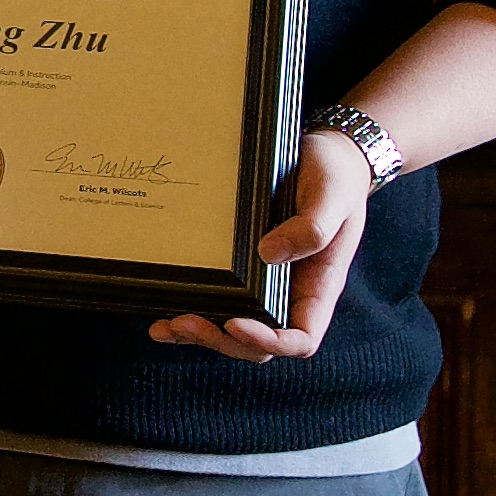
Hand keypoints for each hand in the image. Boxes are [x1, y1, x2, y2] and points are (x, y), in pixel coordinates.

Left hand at [157, 126, 373, 360]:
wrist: (327, 154)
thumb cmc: (335, 176)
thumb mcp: (332, 195)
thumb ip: (312, 226)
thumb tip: (270, 254)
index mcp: (319, 285)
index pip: (301, 337)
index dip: (269, 341)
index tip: (236, 325)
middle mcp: (291, 291)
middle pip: (260, 341)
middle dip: (223, 340)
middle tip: (185, 322)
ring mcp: (265, 282)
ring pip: (234, 328)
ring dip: (201, 333)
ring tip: (165, 327)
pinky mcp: (242, 267)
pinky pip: (219, 300)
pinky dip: (191, 313)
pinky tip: (160, 319)